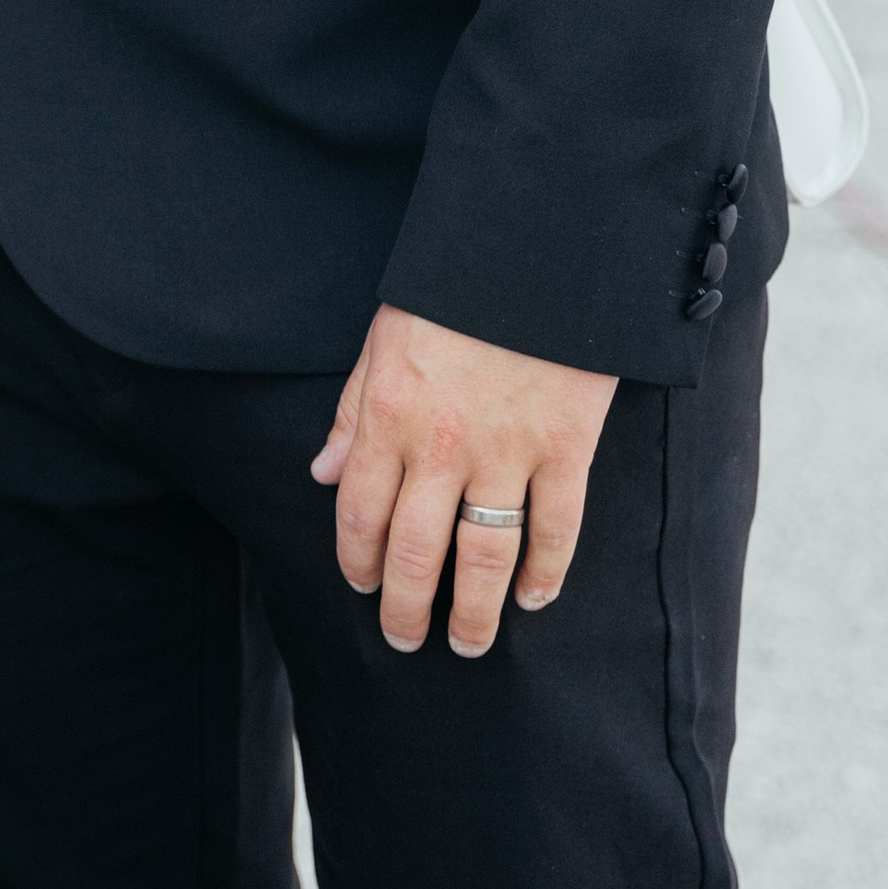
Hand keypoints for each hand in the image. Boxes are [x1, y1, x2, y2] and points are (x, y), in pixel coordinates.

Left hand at [311, 304, 615, 658]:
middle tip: (406, 640)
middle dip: (407, 607)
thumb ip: (352, 411)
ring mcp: (506, 450)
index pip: (359, 512)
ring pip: (484, 556)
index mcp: (388, 413)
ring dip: (473, 611)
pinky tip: (533, 598)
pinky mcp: (565, 447)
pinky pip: (555, 528)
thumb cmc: (453, 289)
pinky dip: (546, 572)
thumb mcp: (382, 338)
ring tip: (466, 642)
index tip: (362, 589)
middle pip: (417, 552)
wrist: (534, 246)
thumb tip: (322, 473)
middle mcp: (441, 444)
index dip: (357, 562)